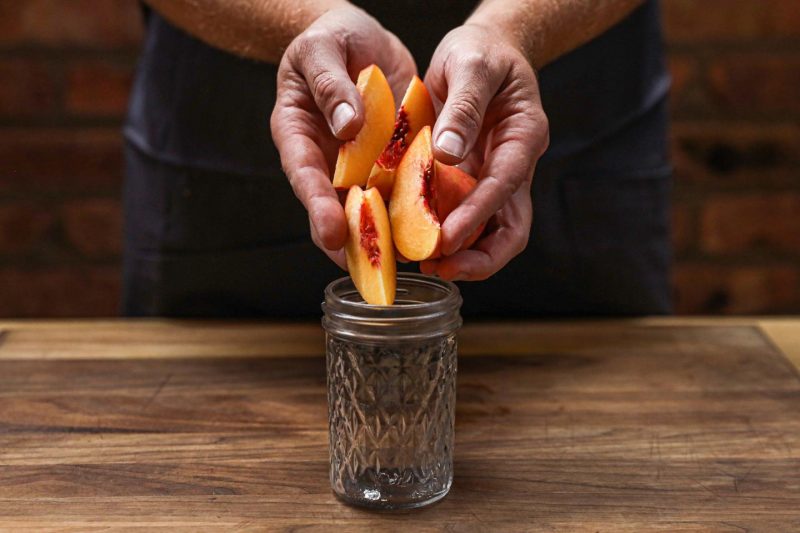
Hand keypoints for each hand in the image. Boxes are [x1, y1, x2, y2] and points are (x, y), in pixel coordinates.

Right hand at [270, 6, 415, 268]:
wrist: (358, 37)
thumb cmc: (328, 37)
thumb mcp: (322, 48)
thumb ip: (330, 84)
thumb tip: (347, 126)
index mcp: (298, 134)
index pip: (305, 176)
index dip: (317, 207)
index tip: (332, 234)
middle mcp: (326, 159)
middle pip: (335, 207)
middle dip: (354, 239)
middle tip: (375, 267)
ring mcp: (357, 164)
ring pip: (370, 207)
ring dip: (387, 234)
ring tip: (408, 260)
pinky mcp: (388, 160)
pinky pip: (399, 189)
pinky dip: (413, 209)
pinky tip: (432, 227)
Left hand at [420, 23, 548, 280]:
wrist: (483, 50)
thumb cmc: (481, 53)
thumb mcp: (471, 65)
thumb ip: (463, 108)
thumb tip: (447, 154)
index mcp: (524, 137)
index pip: (505, 186)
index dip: (477, 216)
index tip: (446, 239)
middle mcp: (513, 166)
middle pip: (511, 229)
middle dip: (479, 257)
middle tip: (438, 268)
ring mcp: (493, 179)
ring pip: (490, 233)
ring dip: (462, 255)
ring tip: (423, 264)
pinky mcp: (471, 182)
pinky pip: (462, 217)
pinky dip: (443, 233)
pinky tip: (414, 239)